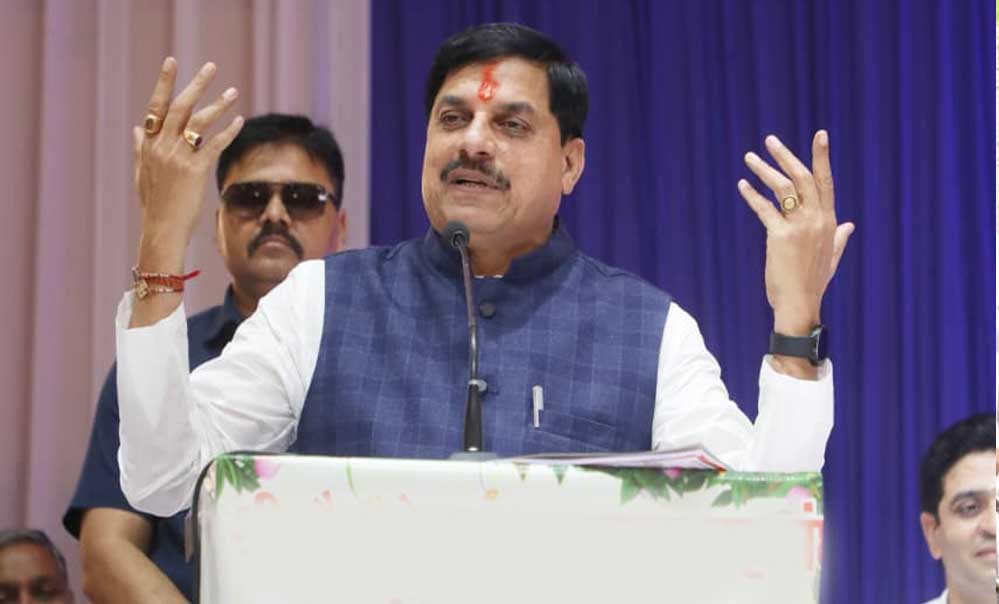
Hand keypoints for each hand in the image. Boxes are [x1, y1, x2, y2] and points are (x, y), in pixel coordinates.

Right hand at [134, 57, 242, 269]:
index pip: (156, 107)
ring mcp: (177, 158)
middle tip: (212, 67)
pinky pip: (214, 144)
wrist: (162, 229)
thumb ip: (139, 148)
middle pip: (180, 107)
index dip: (164, 83)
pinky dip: (228, 131)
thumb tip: (137, 128)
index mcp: (148, 145)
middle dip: (196, 84)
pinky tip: (240, 121)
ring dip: (218, 104)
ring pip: (199, 122)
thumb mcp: (141, 173)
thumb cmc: (154, 203)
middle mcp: (161, 147)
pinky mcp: (195, 171)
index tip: (172, 62)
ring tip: (233, 91)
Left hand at [738, 130, 854, 336]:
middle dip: (786, 156)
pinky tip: (742, 185)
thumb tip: (850, 226)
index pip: (826, 182)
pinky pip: (764, 208)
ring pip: (783, 188)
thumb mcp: (831, 257)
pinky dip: (752, 195)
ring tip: (750, 158)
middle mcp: (817, 220)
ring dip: (764, 170)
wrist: (800, 304)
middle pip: (802, 178)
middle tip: (770, 141)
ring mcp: (800, 227)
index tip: (820, 135)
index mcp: (830, 221)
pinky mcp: (780, 236)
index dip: (822, 157)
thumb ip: (839, 238)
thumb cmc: (812, 283)